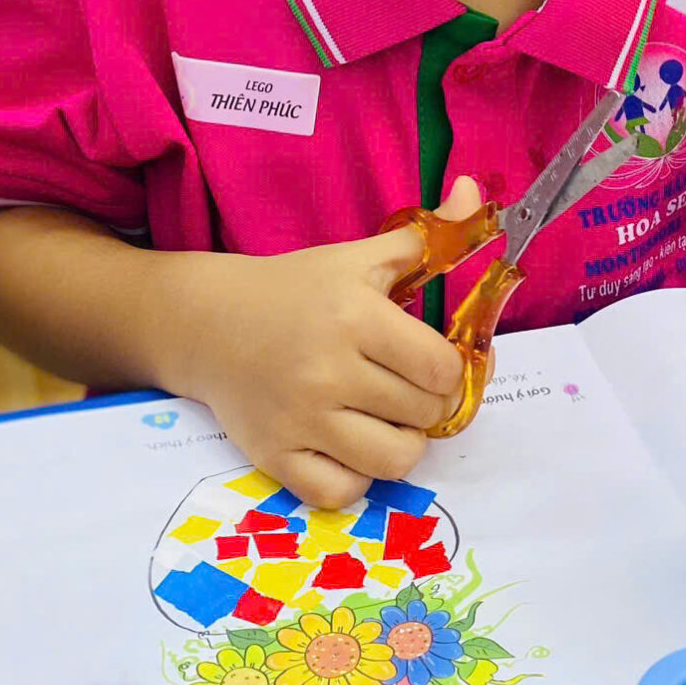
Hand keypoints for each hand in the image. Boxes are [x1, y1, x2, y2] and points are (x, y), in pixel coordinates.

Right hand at [158, 182, 477, 507]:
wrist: (208, 323)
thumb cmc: (295, 289)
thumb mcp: (360, 257)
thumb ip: (428, 233)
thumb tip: (476, 192)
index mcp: (356, 318)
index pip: (442, 369)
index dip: (452, 369)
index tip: (436, 360)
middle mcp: (329, 372)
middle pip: (424, 414)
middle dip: (429, 403)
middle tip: (410, 387)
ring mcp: (300, 420)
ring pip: (393, 461)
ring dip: (402, 443)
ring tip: (388, 420)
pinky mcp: (275, 457)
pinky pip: (341, 492)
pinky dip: (356, 478)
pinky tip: (351, 449)